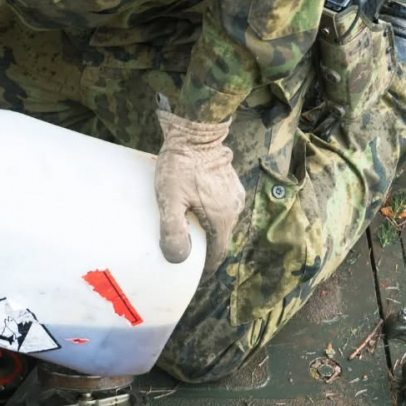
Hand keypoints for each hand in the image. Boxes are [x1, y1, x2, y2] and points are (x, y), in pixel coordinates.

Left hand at [154, 109, 245, 264]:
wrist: (195, 131)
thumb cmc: (181, 164)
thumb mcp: (170, 199)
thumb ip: (173, 230)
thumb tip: (178, 258)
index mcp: (222, 218)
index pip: (217, 254)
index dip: (205, 268)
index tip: (192, 274)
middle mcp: (234, 209)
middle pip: (220, 239)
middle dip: (204, 249)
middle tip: (185, 252)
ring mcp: (235, 195)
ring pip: (221, 223)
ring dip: (206, 230)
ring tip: (186, 231)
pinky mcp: (231, 183)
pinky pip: (222, 207)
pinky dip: (209, 214)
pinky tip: (193, 209)